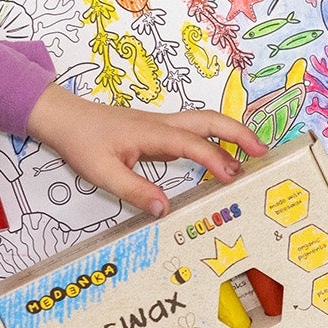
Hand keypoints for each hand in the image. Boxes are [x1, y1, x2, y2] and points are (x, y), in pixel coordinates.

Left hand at [27, 84, 264, 216]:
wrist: (65, 118)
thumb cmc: (82, 142)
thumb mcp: (102, 172)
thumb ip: (135, 190)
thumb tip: (166, 209)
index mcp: (153, 133)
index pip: (194, 144)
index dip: (216, 159)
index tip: (234, 177)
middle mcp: (163, 124)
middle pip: (210, 120)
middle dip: (239, 133)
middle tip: (263, 151)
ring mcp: (162, 125)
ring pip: (205, 122)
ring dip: (230, 133)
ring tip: (251, 154)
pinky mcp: (158, 131)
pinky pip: (194, 131)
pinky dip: (214, 139)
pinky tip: (218, 157)